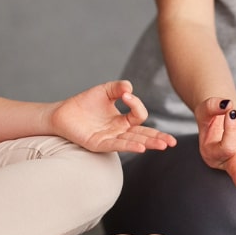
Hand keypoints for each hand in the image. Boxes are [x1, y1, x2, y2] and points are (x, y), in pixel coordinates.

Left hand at [48, 80, 176, 153]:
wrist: (63, 112)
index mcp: (123, 121)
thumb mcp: (104, 91)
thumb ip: (118, 87)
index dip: (136, 105)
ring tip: (164, 145)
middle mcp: (119, 132)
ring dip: (148, 143)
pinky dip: (129, 146)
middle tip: (172, 142)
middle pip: (143, 135)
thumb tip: (130, 88)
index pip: (138, 116)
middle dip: (158, 138)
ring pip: (133, 142)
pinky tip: (140, 147)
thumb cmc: (84, 103)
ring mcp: (110, 139)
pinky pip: (116, 146)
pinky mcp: (99, 144)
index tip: (125, 95)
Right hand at [197, 98, 235, 190]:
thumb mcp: (207, 108)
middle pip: (234, 167)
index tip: (231, 113)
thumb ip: (213, 105)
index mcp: (211, 150)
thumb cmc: (212, 116)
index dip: (229, 130)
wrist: (226, 117)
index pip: (224, 145)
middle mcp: (226, 158)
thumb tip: (227, 105)